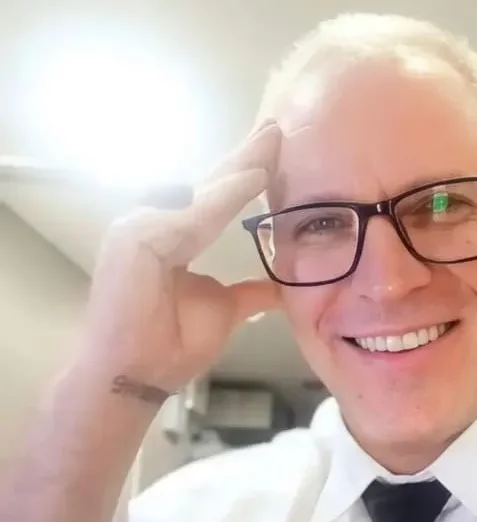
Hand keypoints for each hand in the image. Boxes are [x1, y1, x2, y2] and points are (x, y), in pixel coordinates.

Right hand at [77, 122, 282, 392]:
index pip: (213, 199)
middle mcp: (153, 223)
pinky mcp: (134, 236)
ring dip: (239, 168)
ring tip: (273, 142)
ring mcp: (139, 226)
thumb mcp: (224, 310)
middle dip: (244, 158)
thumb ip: (249, 292)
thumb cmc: (172, 345)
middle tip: (275, 127)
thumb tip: (278, 287)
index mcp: (171, 237)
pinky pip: (191, 213)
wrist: (137, 376)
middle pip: (207, 186)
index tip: (274, 151)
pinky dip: (223, 197)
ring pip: (201, 193)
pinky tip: (254, 177)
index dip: (243, 175)